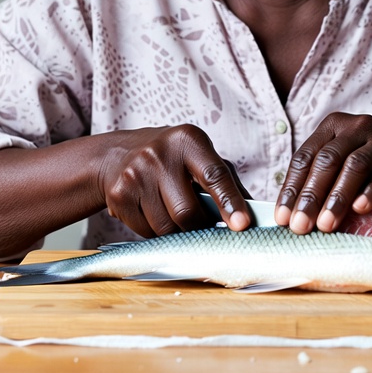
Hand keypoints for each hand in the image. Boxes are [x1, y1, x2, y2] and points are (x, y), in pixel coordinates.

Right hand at [97, 124, 251, 237]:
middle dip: (200, 227)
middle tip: (204, 226)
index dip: (229, 202)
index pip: (214, 175)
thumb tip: (253, 211)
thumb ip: (227, 181)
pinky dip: (156, 232)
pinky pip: (145, 232)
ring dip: (177, 232)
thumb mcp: (200, 157)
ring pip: (166, 227)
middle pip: (187, 211)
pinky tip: (154, 213)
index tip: (242, 224)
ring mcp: (136, 174)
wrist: (118, 155)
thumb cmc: (171, 158)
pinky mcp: (119, 196)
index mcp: (188, 140)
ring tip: (176, 215)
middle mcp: (160, 154)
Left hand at [274, 112, 371, 233]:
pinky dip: (371, 191)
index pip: (306, 156)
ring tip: (326, 225)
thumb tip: (291, 216)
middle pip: (328, 160)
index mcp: (335, 125)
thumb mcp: (346, 159)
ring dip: (338, 197)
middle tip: (300, 227)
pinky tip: (360, 209)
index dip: (292, 187)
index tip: (282, 218)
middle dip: (311, 196)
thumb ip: (322, 177)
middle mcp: (358, 127)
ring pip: (355, 165)